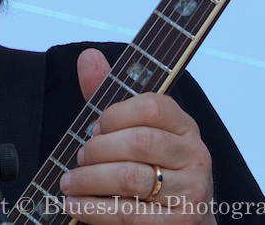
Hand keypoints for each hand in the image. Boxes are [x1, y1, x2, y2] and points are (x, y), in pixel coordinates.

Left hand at [57, 48, 216, 223]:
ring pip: (129, 178)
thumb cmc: (155, 172)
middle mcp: (195, 157)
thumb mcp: (137, 132)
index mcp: (186, 128)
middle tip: (79, 158)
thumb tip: (88, 56)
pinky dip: (94, 208)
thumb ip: (111, 97)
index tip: (95, 127)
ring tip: (70, 181)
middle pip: (138, 142)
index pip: (154, 106)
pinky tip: (77, 204)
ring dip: (89, 179)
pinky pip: (127, 214)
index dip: (115, 114)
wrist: (185, 221)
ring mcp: (190, 193)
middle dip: (97, 149)